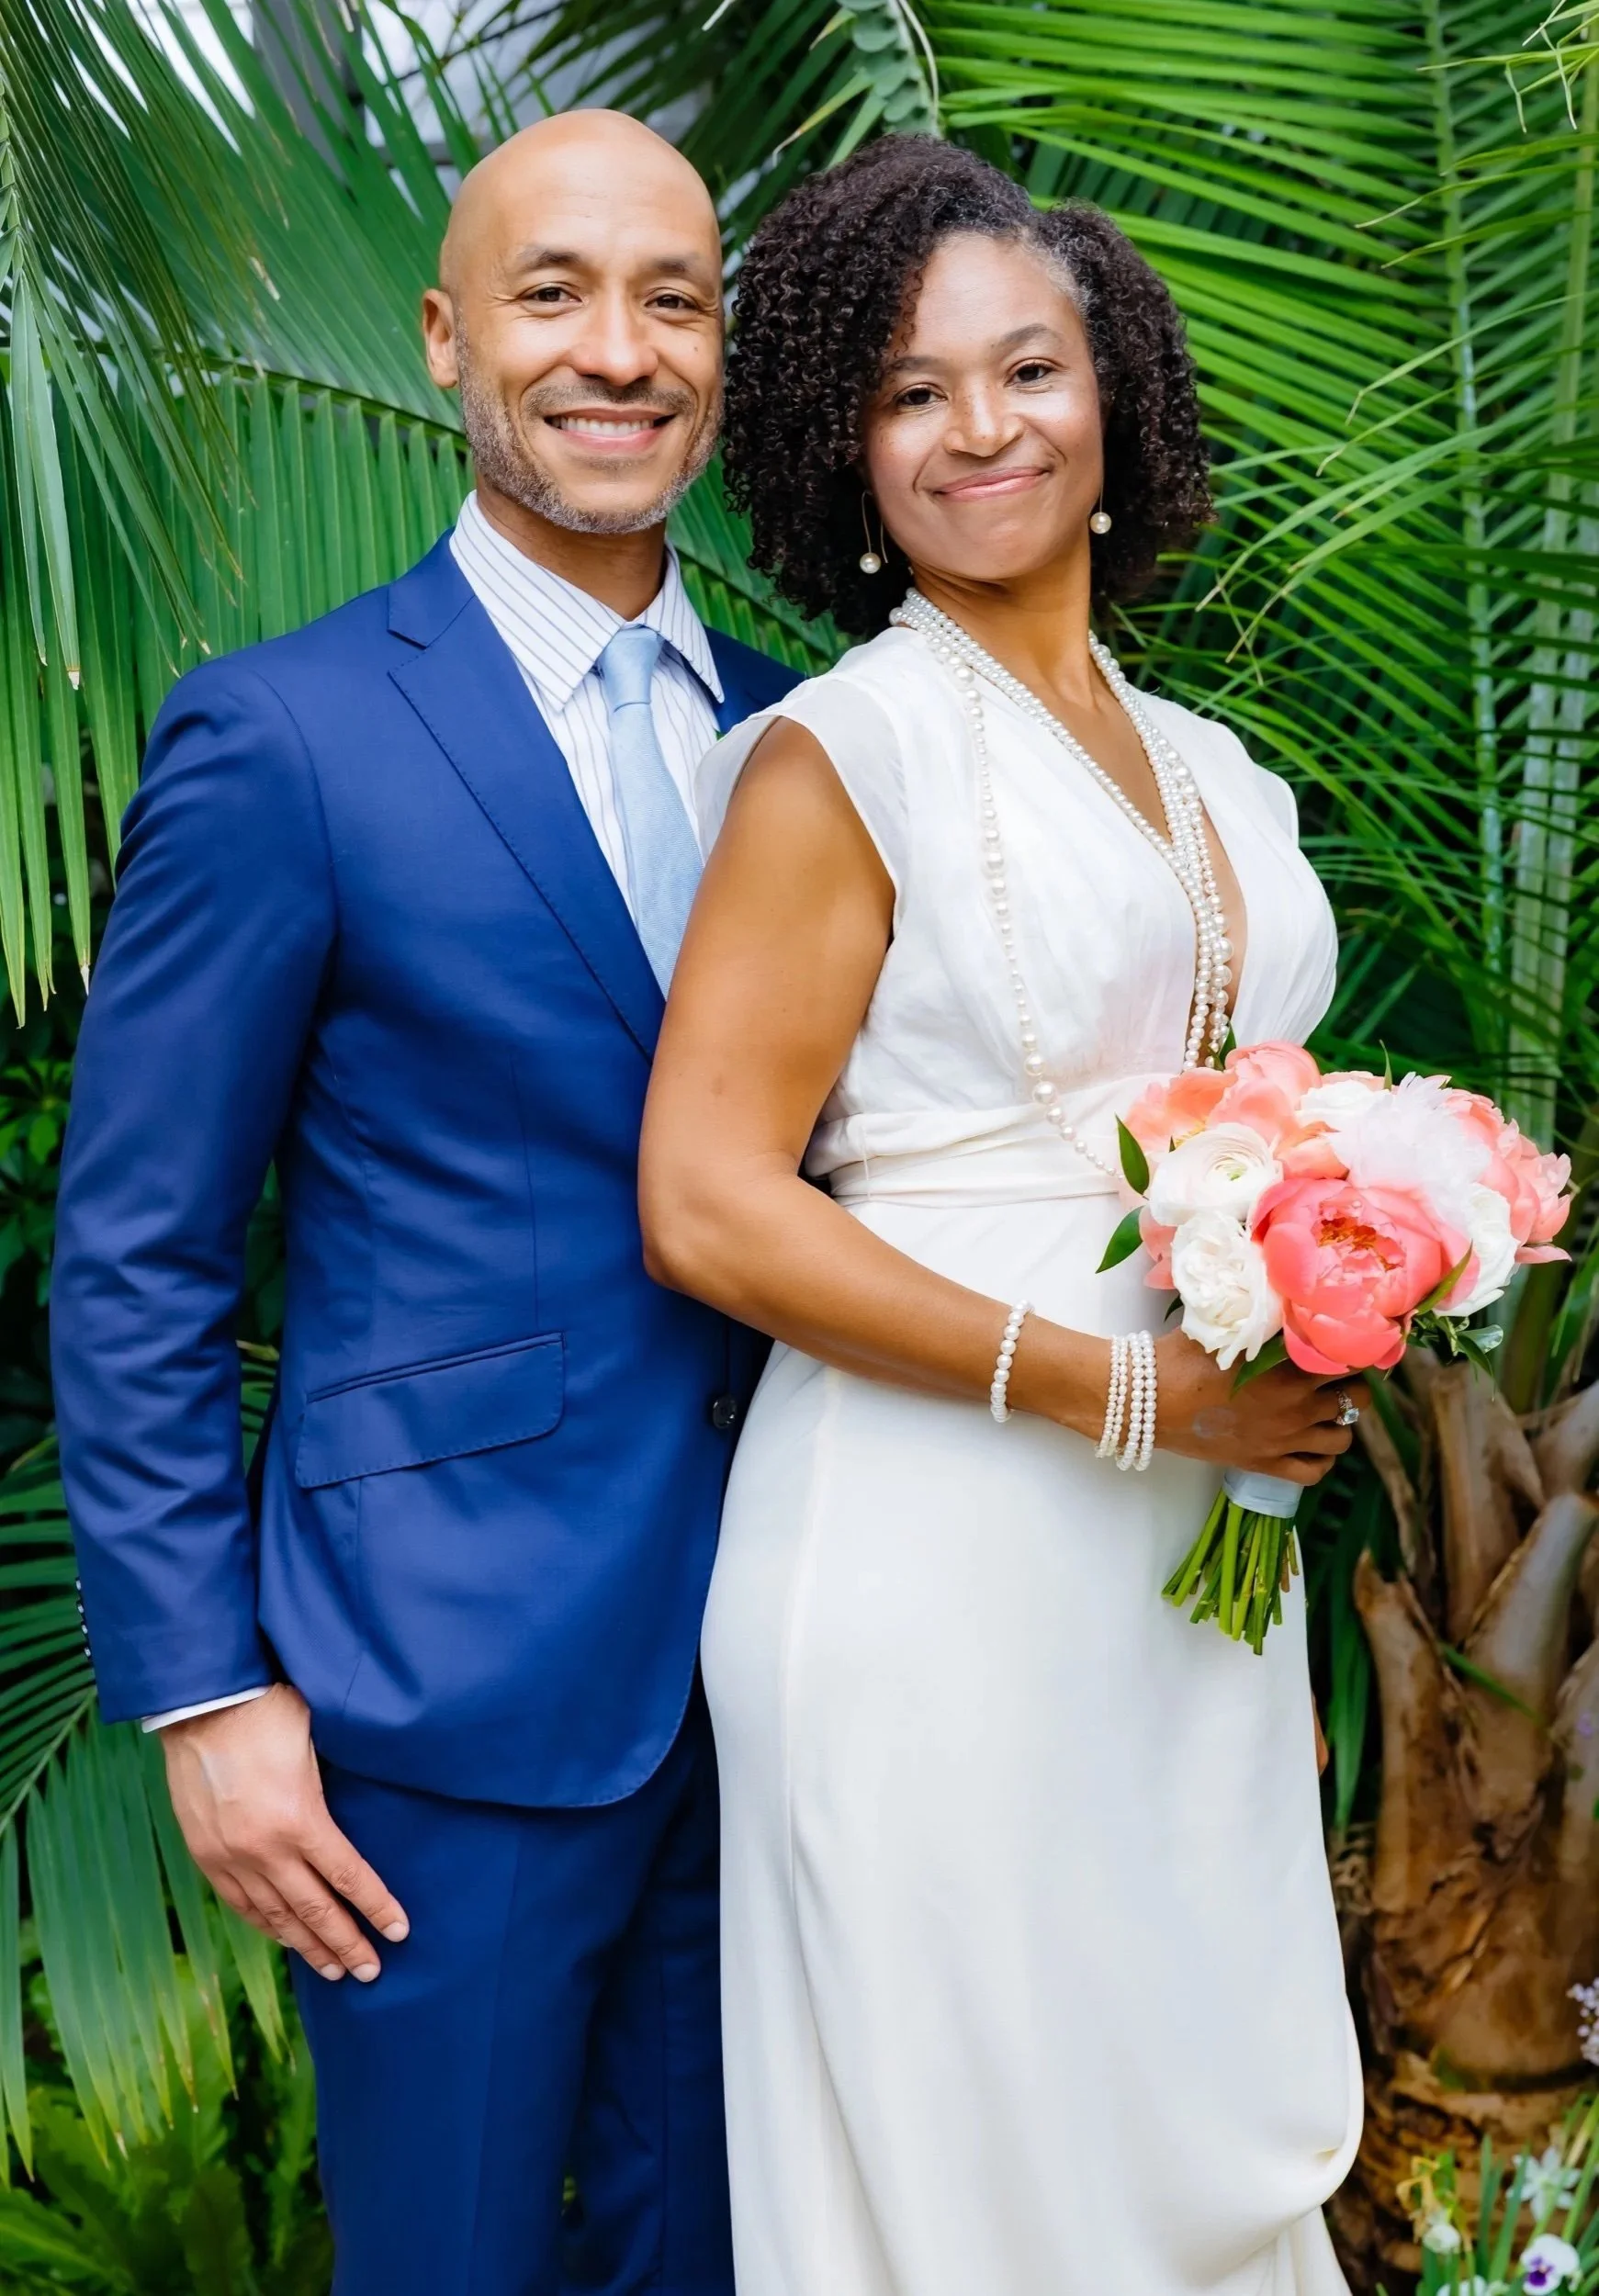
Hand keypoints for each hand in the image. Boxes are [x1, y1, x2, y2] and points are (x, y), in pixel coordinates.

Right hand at [158, 1683, 407, 1981]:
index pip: (348, 1877)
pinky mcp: (205, 1854)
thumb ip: (336, 1784)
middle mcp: (264, 1850)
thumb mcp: (316, 1743)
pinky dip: (266, 1925)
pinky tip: (283, 1938)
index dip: (376, 1907)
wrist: (200, 1704)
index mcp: (300, 1820)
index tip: (398, 1932)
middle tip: (371, 1972)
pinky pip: (240, 1903)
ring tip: (334, 1970)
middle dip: (346, 1943)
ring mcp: (230, 1857)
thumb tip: (366, 1803)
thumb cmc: (268, 1711)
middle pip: (314, 1909)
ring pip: (276, 1915)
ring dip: (307, 1945)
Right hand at [1153, 1330, 1365, 1484]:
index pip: (1348, 1359)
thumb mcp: (1228, 1328)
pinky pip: (1315, 1472)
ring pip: (1342, 1438)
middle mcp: (1297, 1408)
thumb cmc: (1183, 1357)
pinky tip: (1311, 1444)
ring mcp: (1284, 1441)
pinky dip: (1321, 1459)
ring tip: (1323, 1409)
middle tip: (1335, 1375)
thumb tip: (1289, 1303)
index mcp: (1290, 1370)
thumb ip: (1265, 1320)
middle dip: (1352, 1384)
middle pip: (1356, 1398)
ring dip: (1339, 1421)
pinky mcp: (1265, 1465)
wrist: (1150, 1400)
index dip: (1354, 1349)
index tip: (1347, 1342)